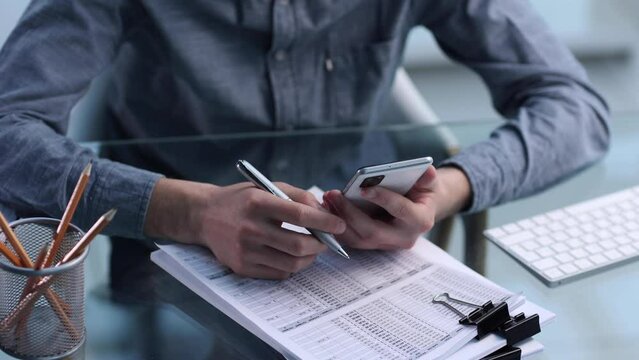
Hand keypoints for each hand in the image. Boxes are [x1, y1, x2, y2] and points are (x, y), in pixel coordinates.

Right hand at [145, 179, 345, 278]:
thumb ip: (297, 195)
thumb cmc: (241, 199)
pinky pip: (278, 273)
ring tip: (313, 249)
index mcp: (257, 202)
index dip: (325, 221)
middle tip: (327, 240)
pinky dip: (292, 267)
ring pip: (291, 264)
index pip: (300, 214)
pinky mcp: (241, 267)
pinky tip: (292, 256)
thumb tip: (324, 211)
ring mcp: (244, 250)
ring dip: (309, 258)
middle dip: (321, 244)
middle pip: (299, 244)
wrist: (204, 216)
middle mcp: (250, 228)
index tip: (339, 225)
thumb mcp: (266, 187)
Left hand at [323, 166, 469, 249]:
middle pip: (372, 231)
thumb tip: (426, 171)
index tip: (364, 189)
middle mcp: (403, 238)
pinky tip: (327, 207)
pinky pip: (351, 239)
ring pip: (358, 239)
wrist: (420, 209)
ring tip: (327, 199)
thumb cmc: (422, 192)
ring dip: (340, 219)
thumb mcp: (429, 183)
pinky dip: (337, 225)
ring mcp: (386, 244)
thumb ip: (427, 178)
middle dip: (350, 213)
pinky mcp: (373, 244)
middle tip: (334, 194)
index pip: (401, 211)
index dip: (383, 199)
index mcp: (420, 221)